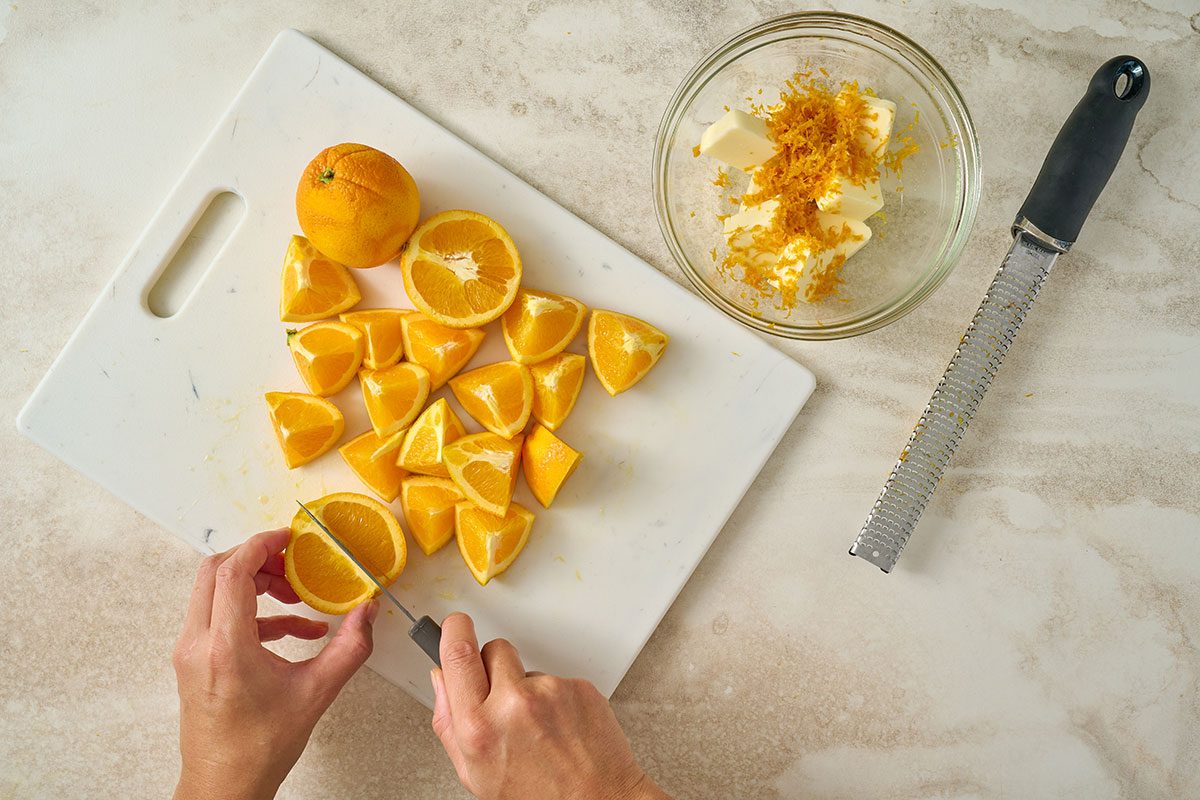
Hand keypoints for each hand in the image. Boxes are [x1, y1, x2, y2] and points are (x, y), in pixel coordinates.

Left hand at [172, 528, 377, 799]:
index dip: (261, 545)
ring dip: (255, 584)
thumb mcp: (316, 692)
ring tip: (296, 597)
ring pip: (213, 591)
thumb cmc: (259, 748)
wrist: (224, 786)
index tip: (288, 537)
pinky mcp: (192, 660)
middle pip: (215, 571)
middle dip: (256, 559)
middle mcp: (198, 644)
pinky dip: (252, 611)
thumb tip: (368, 611)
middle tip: (292, 562)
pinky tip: (290, 631)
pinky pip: (217, 616)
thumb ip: (349, 647)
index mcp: (226, 647)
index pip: (232, 572)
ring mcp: (189, 652)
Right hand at [430, 613, 670, 799]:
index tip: (454, 625)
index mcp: (479, 727)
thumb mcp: (476, 774)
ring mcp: (550, 692)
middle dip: (492, 666)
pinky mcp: (578, 686)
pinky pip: (555, 679)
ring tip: (538, 727)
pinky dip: (555, 698)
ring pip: (526, 667)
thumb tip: (440, 679)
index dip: (453, 631)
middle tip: (501, 697)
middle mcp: (514, 704)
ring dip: (526, 687)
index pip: (457, 654)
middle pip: (492, 649)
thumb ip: (448, 724)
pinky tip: (559, 727)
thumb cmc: (537, 796)